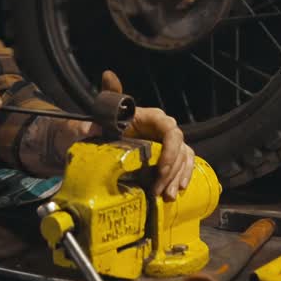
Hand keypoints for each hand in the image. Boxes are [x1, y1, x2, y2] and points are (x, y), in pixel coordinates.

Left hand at [102, 70, 194, 200]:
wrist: (97, 137)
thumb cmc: (102, 123)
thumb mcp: (102, 113)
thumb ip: (105, 103)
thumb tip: (106, 85)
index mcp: (152, 117)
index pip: (171, 130)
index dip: (170, 149)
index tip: (161, 169)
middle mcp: (164, 129)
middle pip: (179, 149)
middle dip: (171, 171)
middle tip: (158, 190)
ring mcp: (167, 143)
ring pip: (183, 159)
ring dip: (176, 178)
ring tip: (167, 196)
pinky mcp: (167, 156)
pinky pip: (183, 165)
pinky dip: (182, 177)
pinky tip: (178, 190)